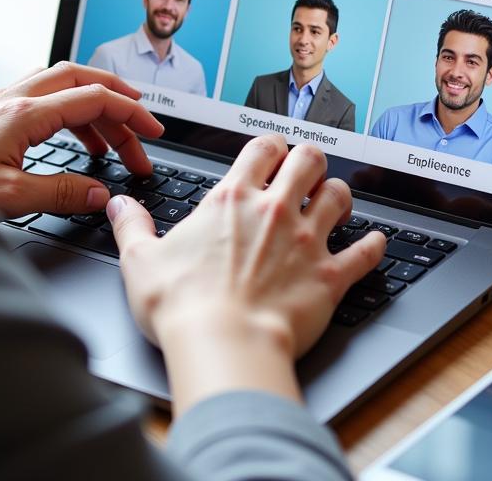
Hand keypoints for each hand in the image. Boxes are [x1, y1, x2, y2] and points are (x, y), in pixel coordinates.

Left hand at [0, 62, 161, 217]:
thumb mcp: (7, 198)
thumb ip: (61, 192)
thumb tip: (102, 194)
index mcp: (25, 112)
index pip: (94, 98)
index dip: (131, 114)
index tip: (154, 134)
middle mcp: (13, 98)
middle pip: (81, 80)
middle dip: (118, 101)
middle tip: (141, 130)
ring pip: (61, 86)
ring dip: (92, 107)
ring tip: (110, 146)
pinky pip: (40, 98)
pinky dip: (66, 113)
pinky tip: (68, 140)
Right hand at [108, 135, 385, 412]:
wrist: (224, 346)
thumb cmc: (183, 307)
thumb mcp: (140, 260)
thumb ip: (131, 226)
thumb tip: (117, 206)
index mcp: (232, 200)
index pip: (262, 147)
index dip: (269, 144)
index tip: (269, 152)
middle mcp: (276, 210)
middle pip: (310, 159)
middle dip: (311, 159)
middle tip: (307, 171)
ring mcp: (308, 241)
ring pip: (341, 194)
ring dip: (340, 195)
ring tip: (335, 202)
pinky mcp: (330, 277)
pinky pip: (366, 252)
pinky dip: (374, 245)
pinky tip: (374, 243)